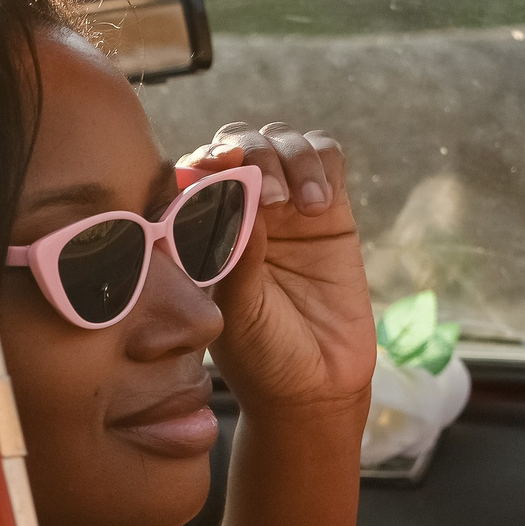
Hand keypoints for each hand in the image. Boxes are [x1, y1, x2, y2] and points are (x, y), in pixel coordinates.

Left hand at [181, 122, 375, 420]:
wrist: (316, 385)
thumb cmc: (262, 355)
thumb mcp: (239, 310)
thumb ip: (238, 256)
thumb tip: (239, 196)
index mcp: (201, 230)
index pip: (194, 171)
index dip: (203, 163)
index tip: (213, 174)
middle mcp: (241, 210)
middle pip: (238, 143)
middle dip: (248, 153)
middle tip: (265, 195)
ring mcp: (286, 206)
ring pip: (282, 140)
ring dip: (287, 156)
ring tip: (296, 204)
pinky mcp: (331, 210)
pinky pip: (326, 157)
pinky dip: (320, 164)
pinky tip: (319, 205)